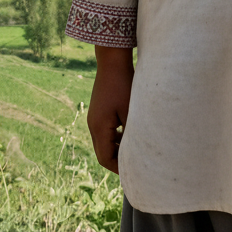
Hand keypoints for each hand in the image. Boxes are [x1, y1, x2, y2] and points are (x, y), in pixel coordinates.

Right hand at [87, 46, 134, 173]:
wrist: (112, 61)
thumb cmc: (123, 84)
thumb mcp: (130, 111)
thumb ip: (132, 133)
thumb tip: (139, 152)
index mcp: (99, 128)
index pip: (105, 159)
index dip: (119, 169)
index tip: (135, 171)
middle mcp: (93, 125)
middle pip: (102, 153)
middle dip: (118, 161)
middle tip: (136, 164)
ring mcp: (94, 118)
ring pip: (104, 143)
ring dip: (117, 148)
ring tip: (135, 149)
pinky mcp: (98, 111)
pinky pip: (104, 132)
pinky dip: (115, 137)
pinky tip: (129, 133)